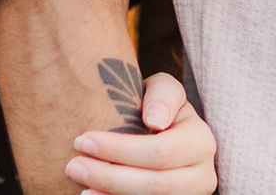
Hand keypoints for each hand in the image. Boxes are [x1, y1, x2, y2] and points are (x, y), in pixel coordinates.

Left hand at [64, 73, 216, 194]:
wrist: (162, 136)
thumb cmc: (156, 109)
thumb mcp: (163, 91)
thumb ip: (162, 94)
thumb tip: (155, 120)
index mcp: (201, 142)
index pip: (160, 152)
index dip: (119, 150)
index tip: (82, 140)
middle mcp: (203, 176)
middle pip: (156, 185)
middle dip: (110, 177)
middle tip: (73, 166)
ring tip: (80, 187)